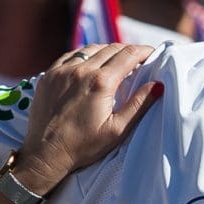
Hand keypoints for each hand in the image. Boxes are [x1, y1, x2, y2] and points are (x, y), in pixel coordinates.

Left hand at [14, 44, 160, 193]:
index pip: (128, 55)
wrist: (45, 154)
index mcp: (101, 82)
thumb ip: (139, 105)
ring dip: (107, 51)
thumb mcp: (117, 130)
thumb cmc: (83, 146)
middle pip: (111, 49)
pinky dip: (85, 55)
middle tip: (139, 60)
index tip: (154, 53)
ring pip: (91, 49)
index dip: (144, 51)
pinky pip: (71, 55)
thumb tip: (158, 85)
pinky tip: (91, 64)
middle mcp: (81, 70)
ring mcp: (62, 71)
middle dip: (128, 51)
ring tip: (116, 62)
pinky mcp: (49, 75)